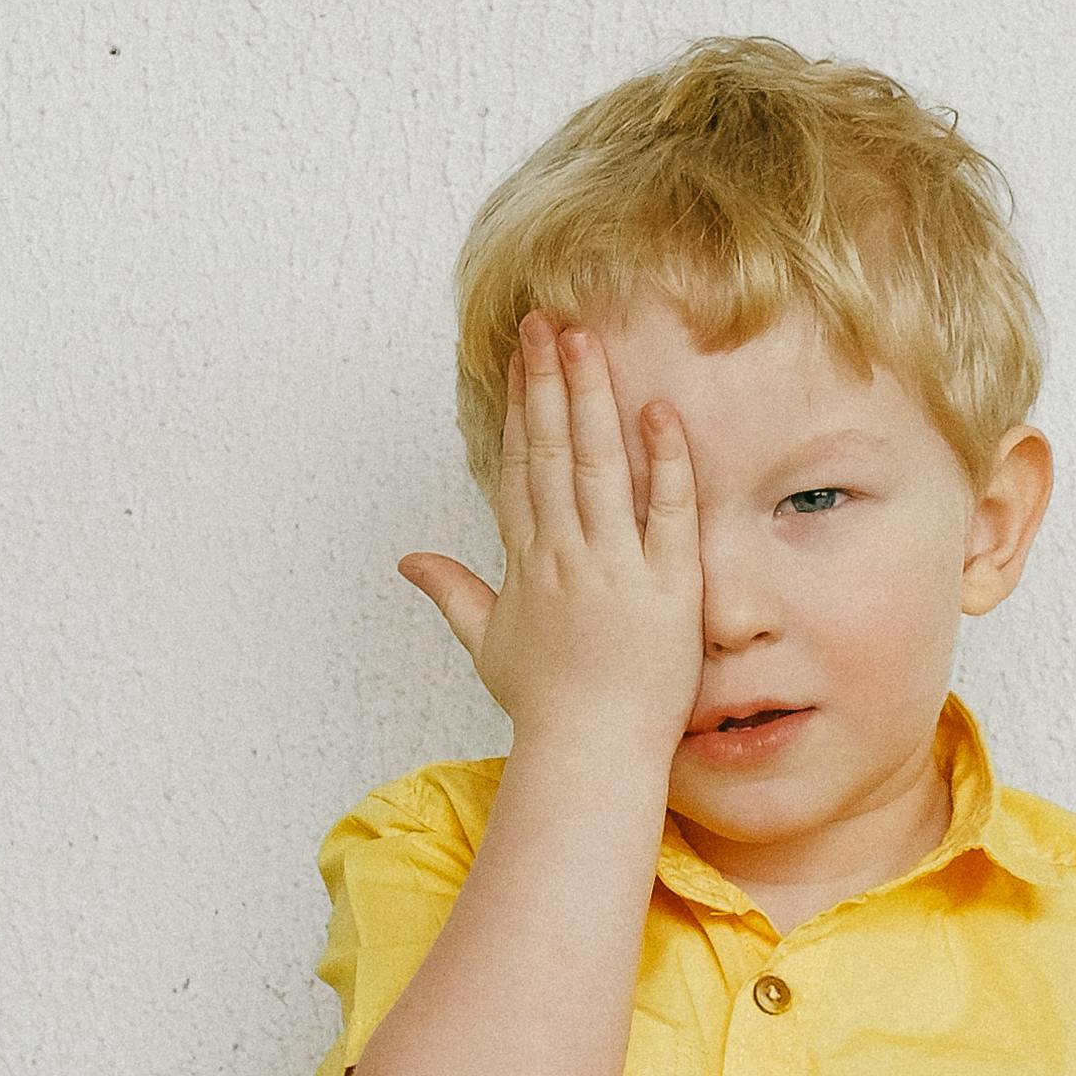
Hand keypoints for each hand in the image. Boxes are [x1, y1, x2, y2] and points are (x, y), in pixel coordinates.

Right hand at [400, 312, 702, 763]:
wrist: (590, 755)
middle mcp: (565, 556)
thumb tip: (408, 561)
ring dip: (592, 399)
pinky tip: (659, 412)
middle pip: (553, 452)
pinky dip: (664, 463)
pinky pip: (667, 514)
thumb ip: (452, 593)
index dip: (522, 409)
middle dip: (548, 382)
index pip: (521, 469)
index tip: (521, 358)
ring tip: (586, 340)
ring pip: (600, 468)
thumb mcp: (487, 644)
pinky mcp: (667, 589)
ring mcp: (615, 569)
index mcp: (527, 563)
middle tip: (547, 321)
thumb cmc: (545, 706)